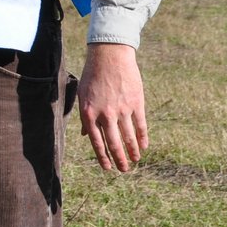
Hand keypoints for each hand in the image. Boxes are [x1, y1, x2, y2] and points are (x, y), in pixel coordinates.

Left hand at [77, 43, 147, 171]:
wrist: (109, 56)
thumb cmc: (92, 75)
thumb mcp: (82, 95)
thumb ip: (85, 117)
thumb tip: (86, 136)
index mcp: (89, 113)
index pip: (97, 142)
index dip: (103, 157)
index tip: (108, 168)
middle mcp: (105, 114)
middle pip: (114, 143)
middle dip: (119, 160)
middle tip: (124, 170)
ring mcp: (122, 109)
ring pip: (129, 137)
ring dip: (132, 152)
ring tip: (135, 161)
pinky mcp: (136, 103)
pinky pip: (140, 125)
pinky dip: (142, 138)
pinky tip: (143, 147)